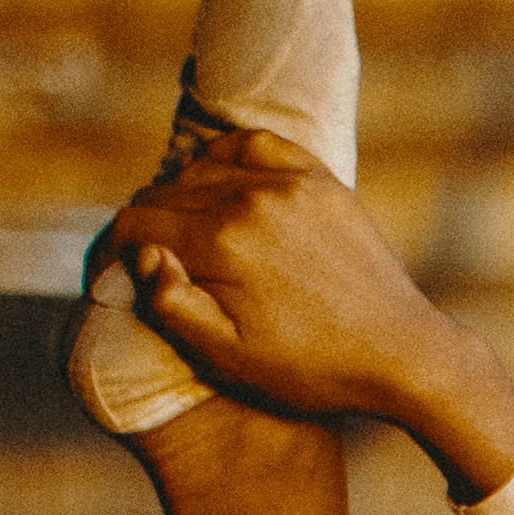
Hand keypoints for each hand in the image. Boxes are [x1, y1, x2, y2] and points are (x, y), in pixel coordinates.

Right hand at [88, 131, 513, 493]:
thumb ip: (172, 304)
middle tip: (149, 262)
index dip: (113, 252)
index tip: (110, 274)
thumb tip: (143, 252)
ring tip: (183, 233)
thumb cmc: (313, 369)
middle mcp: (252, 200)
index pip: (138, 226)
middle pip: (165, 194)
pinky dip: (227, 159)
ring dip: (182, 195)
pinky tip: (221, 186)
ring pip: (203, 167)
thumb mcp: (230, 358)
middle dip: (146, 227)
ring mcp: (290, 183)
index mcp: (223, 243)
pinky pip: (254, 145)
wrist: (403, 356)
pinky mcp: (320, 179)